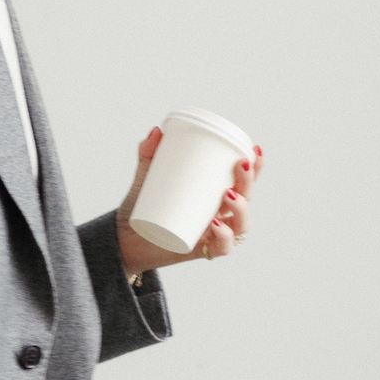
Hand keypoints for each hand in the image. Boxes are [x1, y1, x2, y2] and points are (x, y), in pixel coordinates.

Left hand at [116, 130, 262, 279]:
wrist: (124, 237)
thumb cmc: (142, 205)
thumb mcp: (145, 176)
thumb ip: (149, 153)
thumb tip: (156, 130)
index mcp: (213, 195)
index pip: (242, 182)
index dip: (255, 168)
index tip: (255, 150)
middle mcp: (218, 215)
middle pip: (246, 200)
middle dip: (249, 182)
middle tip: (240, 165)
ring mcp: (210, 234)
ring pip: (240, 224)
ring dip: (242, 208)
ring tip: (229, 193)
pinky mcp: (199, 250)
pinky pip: (221, 248)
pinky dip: (223, 237)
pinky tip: (216, 224)